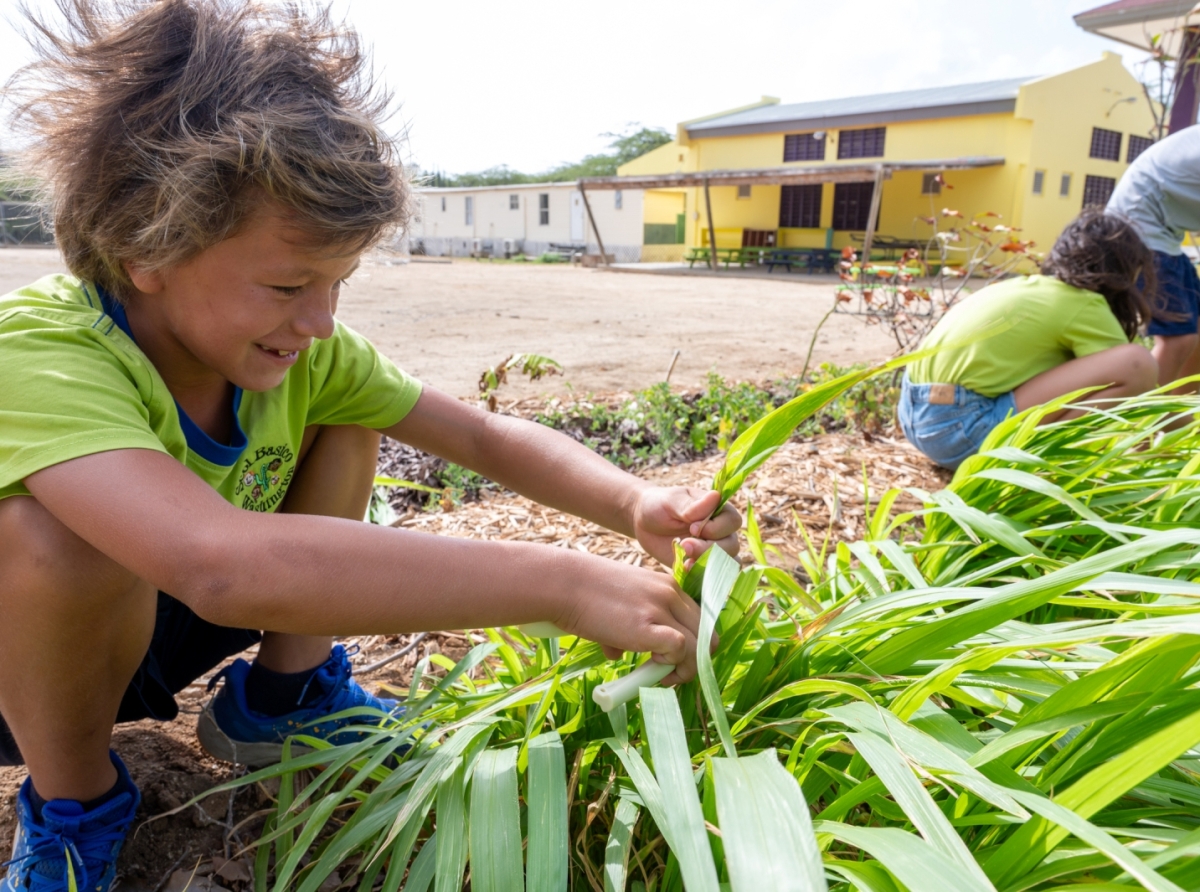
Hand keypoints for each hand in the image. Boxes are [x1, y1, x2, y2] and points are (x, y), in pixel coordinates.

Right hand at [552, 551, 703, 684]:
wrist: (564, 584)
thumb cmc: (583, 594)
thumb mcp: (618, 603)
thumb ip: (627, 624)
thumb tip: (617, 652)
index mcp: (668, 586)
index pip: (702, 620)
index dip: (694, 645)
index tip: (673, 659)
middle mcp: (671, 594)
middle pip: (707, 635)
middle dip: (694, 661)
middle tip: (668, 673)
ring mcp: (661, 608)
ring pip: (699, 646)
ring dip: (685, 669)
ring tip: (661, 676)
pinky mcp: (648, 626)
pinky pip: (679, 649)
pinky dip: (671, 664)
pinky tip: (651, 666)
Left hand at [632, 486, 740, 568]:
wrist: (643, 523)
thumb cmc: (659, 504)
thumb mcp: (672, 502)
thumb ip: (692, 506)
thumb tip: (715, 496)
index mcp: (718, 510)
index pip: (732, 521)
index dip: (716, 528)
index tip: (692, 527)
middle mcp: (720, 530)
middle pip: (731, 545)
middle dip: (709, 548)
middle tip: (685, 545)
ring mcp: (713, 549)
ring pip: (726, 562)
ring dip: (707, 564)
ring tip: (686, 561)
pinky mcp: (702, 564)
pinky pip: (713, 575)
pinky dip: (702, 575)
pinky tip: (685, 568)